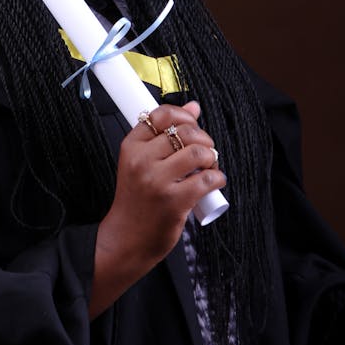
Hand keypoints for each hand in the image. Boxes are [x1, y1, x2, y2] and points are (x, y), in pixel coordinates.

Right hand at [89, 101, 225, 317]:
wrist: (127, 238)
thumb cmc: (136, 200)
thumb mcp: (139, 163)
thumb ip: (163, 135)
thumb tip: (194, 106)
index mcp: (131, 147)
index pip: (161, 115)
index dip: (184, 115)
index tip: (193, 124)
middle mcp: (142, 160)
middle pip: (184, 132)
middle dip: (203, 138)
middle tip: (206, 151)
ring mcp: (157, 181)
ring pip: (197, 152)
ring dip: (211, 157)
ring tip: (209, 166)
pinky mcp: (174, 202)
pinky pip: (206, 179)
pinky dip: (217, 178)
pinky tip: (215, 182)